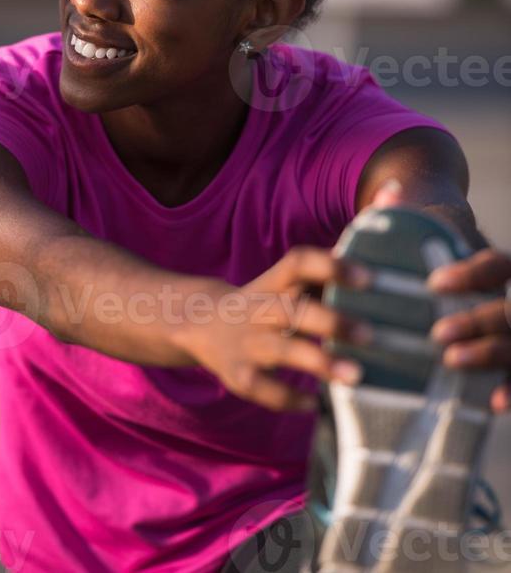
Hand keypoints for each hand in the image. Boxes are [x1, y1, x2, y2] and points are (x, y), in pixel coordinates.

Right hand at [173, 195, 403, 413]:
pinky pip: (262, 390)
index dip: (331, 267)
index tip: (369, 278)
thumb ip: (349, 237)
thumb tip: (397, 190)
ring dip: (317, 363)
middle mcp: (260, 308)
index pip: (299, 262)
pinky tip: (314, 405)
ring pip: (280, 352)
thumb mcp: (299, 271)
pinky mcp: (238, 376)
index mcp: (277, 280)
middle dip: (331, 322)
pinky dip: (287, 398)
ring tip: (356, 376)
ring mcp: (247, 343)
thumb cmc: (272, 295)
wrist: (199, 322)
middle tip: (372, 335)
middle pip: (291, 311)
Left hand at [372, 180, 510, 414]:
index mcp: (498, 269)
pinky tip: (494, 403)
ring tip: (450, 362)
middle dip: (478, 320)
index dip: (471, 274)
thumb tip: (387, 192)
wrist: (456, 292)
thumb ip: (404, 218)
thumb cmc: (434, 264)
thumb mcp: (422, 242)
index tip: (433, 283)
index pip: (498, 265)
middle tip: (437, 334)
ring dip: (491, 354)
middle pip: (510, 308)